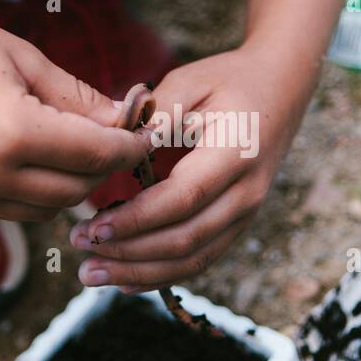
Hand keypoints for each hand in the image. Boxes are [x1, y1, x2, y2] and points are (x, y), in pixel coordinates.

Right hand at [0, 0, 150, 220]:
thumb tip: (125, 121)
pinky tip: (39, 157)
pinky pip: (14, 210)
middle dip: (105, 166)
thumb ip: (77, 98)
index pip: (97, 155)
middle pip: (78, 190)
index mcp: (11, 135)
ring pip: (49, 208)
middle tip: (119, 138)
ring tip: (81, 146)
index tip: (147, 133)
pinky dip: (37, 190)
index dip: (130, 145)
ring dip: (72, 183)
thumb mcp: (21, 56)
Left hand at [69, 46, 310, 288]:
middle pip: (186, 239)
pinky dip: (161, 275)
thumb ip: (154, 113)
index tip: (92, 227)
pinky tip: (125, 280)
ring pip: (193, 260)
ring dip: (140, 273)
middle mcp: (247, 192)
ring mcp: (246, 214)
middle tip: (80, 249)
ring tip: (93, 274)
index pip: (183, 198)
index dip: (137, 219)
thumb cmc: (229, 81)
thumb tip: (112, 145)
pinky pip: (201, 260)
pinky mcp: (237, 225)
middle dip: (129, 252)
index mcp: (236, 153)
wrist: (280, 89)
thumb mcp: (191, 80)